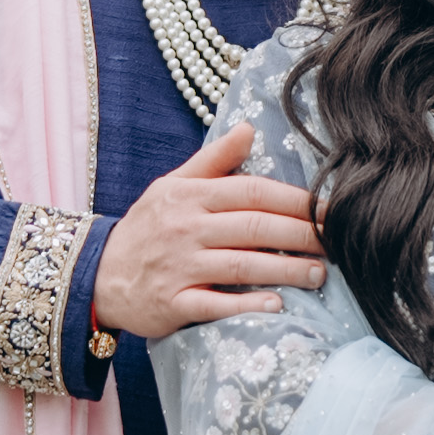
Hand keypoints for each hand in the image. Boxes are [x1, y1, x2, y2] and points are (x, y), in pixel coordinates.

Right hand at [90, 119, 326, 341]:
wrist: (97, 275)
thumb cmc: (146, 228)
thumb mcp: (171, 185)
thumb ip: (213, 160)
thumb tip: (250, 128)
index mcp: (190, 196)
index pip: (252, 192)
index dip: (296, 200)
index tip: (330, 210)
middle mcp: (186, 229)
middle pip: (254, 228)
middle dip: (301, 235)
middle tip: (336, 244)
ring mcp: (179, 268)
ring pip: (241, 267)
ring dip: (285, 270)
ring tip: (319, 275)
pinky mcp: (173, 303)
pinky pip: (216, 305)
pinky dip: (247, 306)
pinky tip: (277, 306)